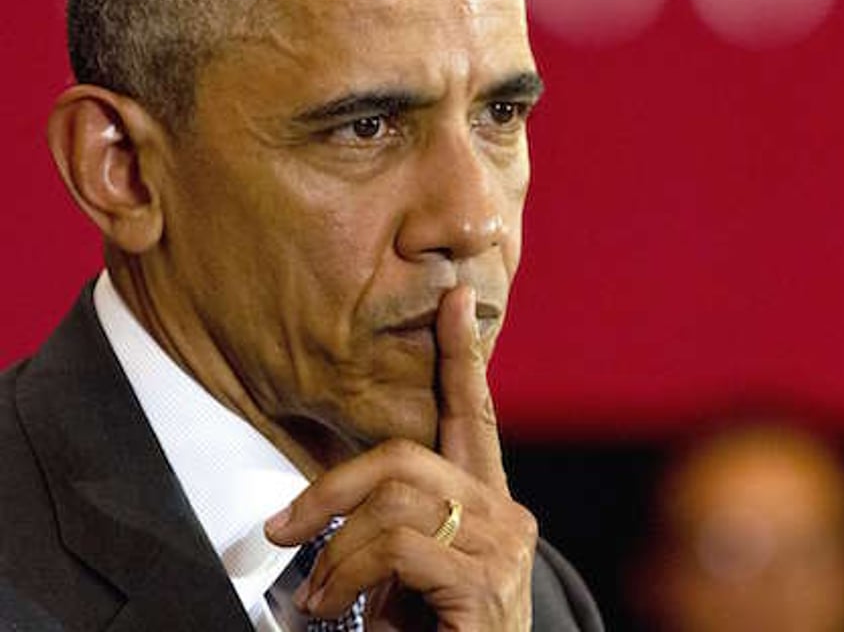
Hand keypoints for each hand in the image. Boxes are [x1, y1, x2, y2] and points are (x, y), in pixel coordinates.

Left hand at [265, 286, 537, 630]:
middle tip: (283, 530)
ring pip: (399, 500)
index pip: (476, 415)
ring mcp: (503, 546)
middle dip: (332, 487)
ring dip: (337, 550)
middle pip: (409, 456)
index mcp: (489, 504)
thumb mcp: (408, 581)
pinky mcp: (486, 580)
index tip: (454, 296)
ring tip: (318, 599)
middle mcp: (507, 514)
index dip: (462, 355)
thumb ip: (391, 535)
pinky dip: (350, 575)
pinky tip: (340, 610)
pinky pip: (400, 546)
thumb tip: (325, 521)